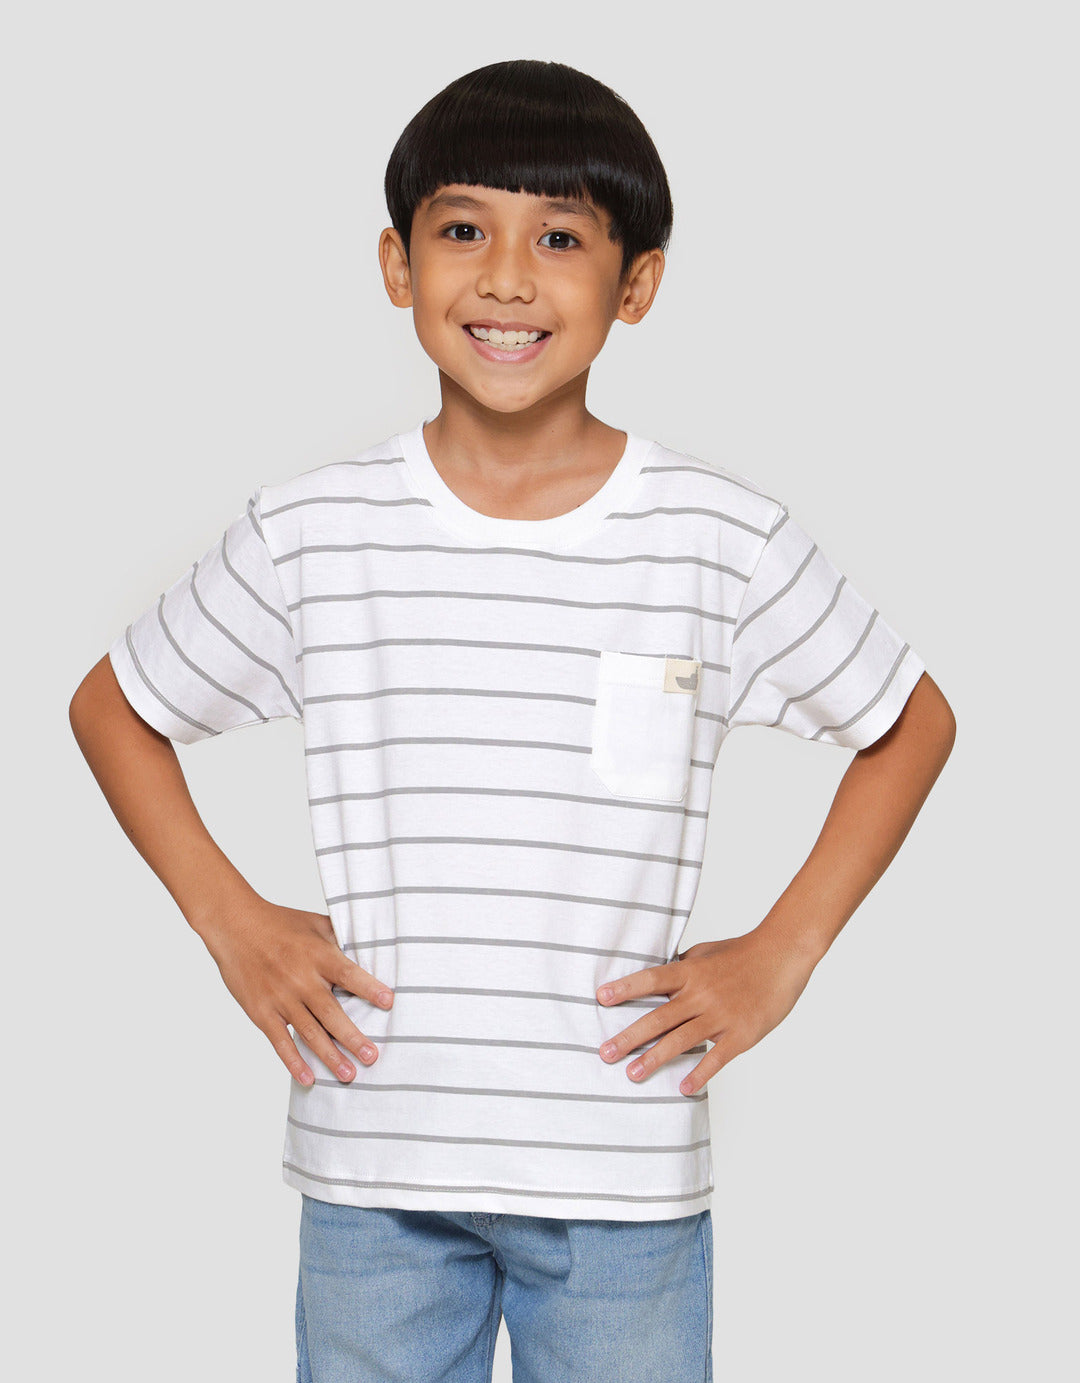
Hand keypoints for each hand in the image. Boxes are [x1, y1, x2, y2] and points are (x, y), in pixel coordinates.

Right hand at [195, 897, 393, 1086]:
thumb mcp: (314, 923)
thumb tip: (369, 947)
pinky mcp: (261, 1012)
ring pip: (309, 1033)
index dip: (369, 988)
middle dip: (353, 1037)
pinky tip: (308, 1078)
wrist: (235, 926)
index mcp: (318, 955)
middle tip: (372, 1057)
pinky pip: (281, 1041)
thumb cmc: (279, 923)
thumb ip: (340, 938)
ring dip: (330, 1056)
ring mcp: (280, 998)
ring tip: (349, 1075)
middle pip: (331, 1013)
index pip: (348, 974)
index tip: (389, 1003)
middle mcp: (301, 979)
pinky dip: (294, 1062)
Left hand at [596, 930, 817, 1094]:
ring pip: (681, 1040)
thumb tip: (657, 976)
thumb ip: (682, 967)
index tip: (600, 998)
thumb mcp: (706, 952)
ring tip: (632, 1075)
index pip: (651, 979)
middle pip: (658, 1017)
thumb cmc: (743, 952)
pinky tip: (682, 1088)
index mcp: (691, 971)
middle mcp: (701, 994)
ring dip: (654, 1059)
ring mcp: (721, 1015)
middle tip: (605, 1053)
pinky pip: (716, 1058)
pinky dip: (699, 1074)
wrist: (783, 955)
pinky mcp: (741, 1034)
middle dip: (629, 1037)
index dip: (625, 988)